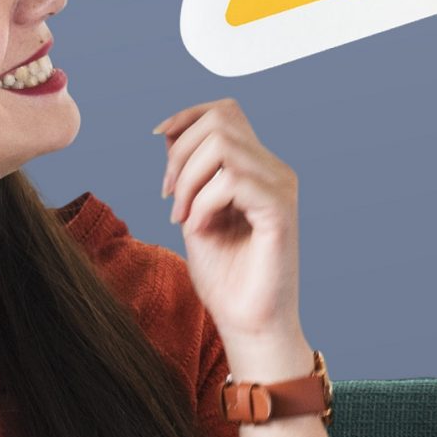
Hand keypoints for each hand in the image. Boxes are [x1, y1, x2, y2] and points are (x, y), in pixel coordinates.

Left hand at [154, 98, 306, 375]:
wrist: (247, 324)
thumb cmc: (225, 278)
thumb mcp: (192, 213)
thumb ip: (188, 174)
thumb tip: (168, 132)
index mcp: (257, 169)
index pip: (225, 112)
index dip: (186, 117)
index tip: (156, 143)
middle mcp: (274, 171)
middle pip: (220, 120)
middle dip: (179, 155)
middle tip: (168, 198)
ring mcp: (280, 188)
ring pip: (223, 146)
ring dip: (188, 180)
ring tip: (182, 217)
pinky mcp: (280, 212)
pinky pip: (231, 181)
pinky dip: (203, 202)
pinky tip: (199, 228)